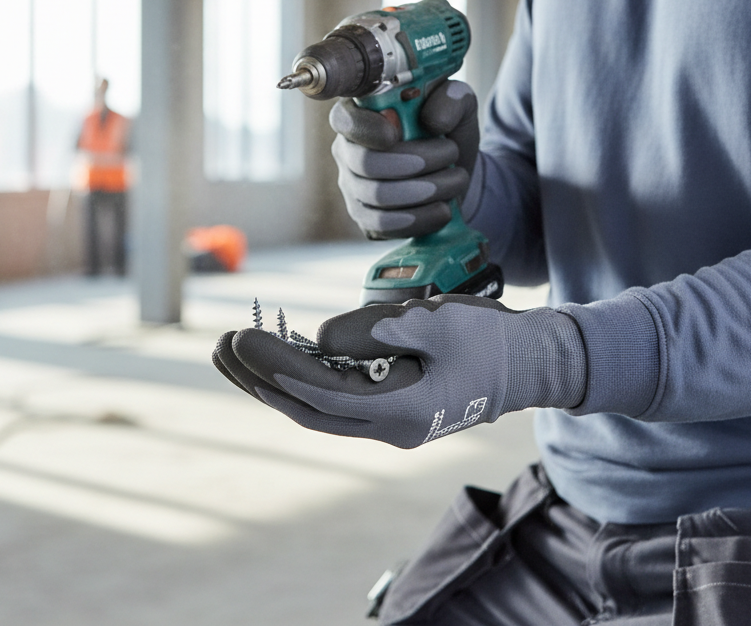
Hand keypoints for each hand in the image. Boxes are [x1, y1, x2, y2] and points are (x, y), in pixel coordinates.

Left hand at [212, 296, 585, 448]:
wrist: (532, 361)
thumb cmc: (489, 338)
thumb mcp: (434, 322)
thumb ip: (374, 331)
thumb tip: (318, 338)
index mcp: (401, 414)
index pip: (320, 396)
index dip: (276, 370)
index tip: (240, 341)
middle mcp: (387, 426)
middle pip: (306, 408)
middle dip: (259, 379)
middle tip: (219, 347)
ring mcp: (387, 419)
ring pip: (314, 404)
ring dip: (272, 379)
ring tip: (230, 351)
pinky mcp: (388, 405)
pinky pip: (333, 395)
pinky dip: (300, 376)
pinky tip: (275, 355)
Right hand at [330, 80, 478, 239]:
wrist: (455, 173)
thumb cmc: (448, 131)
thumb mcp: (458, 104)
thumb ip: (451, 98)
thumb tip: (432, 120)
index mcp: (360, 114)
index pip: (344, 119)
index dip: (367, 128)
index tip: (397, 133)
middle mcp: (348, 150)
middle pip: (364, 162)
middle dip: (413, 161)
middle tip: (450, 154)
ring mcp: (352, 186)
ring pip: (377, 195)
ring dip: (425, 189)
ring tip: (457, 180)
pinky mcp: (365, 217)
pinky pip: (382, 224)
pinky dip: (419, 218)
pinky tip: (443, 209)